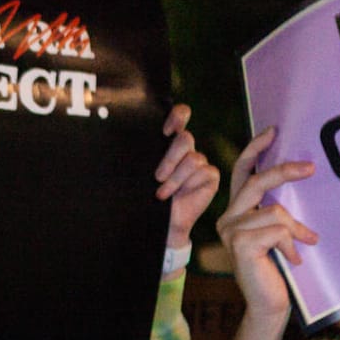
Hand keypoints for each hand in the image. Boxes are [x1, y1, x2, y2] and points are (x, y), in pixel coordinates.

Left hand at [154, 104, 219, 252]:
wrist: (161, 224)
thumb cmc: (147, 199)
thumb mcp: (142, 175)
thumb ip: (144, 155)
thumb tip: (129, 139)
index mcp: (169, 143)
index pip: (181, 116)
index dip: (178, 116)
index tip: (165, 131)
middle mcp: (186, 150)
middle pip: (185, 138)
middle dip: (170, 159)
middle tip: (157, 177)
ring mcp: (200, 162)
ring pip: (192, 158)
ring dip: (174, 178)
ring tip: (162, 194)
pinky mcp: (210, 175)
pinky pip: (203, 170)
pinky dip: (185, 184)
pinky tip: (175, 195)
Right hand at [215, 127, 317, 319]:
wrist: (268, 301)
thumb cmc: (276, 266)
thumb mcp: (277, 231)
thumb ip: (276, 208)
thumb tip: (299, 173)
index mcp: (235, 212)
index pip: (241, 174)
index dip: (254, 150)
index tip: (273, 130)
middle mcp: (227, 219)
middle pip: (258, 182)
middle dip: (285, 172)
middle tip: (311, 168)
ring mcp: (230, 233)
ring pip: (275, 212)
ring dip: (296, 229)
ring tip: (302, 245)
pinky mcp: (240, 246)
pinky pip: (277, 230)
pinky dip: (292, 243)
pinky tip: (293, 259)